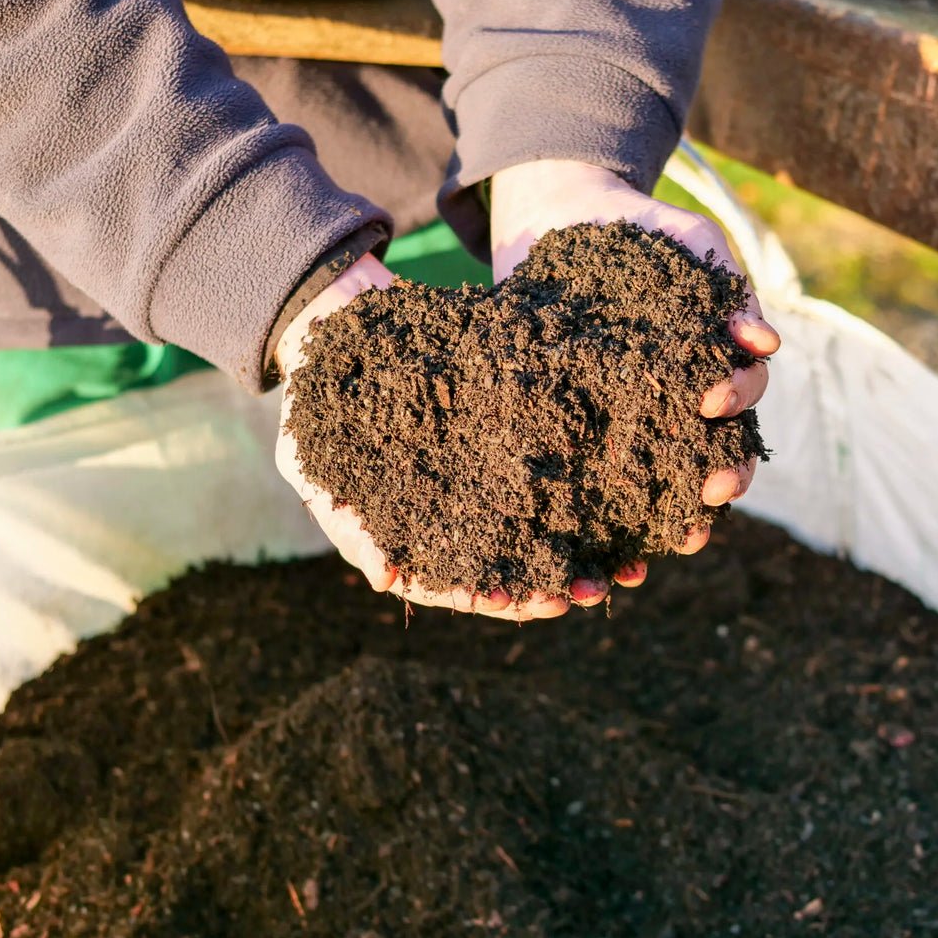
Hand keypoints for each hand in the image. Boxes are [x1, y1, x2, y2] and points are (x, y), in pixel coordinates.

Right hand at [274, 254, 592, 619]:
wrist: (343, 332)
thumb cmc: (316, 400)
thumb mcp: (309, 452)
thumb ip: (344, 517)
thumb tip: (384, 577)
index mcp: (403, 535)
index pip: (445, 583)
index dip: (476, 595)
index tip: (508, 605)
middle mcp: (450, 522)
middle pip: (504, 571)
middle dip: (544, 588)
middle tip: (582, 595)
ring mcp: (485, 489)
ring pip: (539, 537)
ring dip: (580, 557)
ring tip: (622, 571)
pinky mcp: (512, 451)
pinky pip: (560, 484)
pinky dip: (591, 504)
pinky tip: (627, 515)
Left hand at [490, 159, 780, 566]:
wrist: (564, 221)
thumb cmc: (641, 230)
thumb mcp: (690, 243)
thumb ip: (729, 288)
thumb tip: (767, 344)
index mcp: (715, 361)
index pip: (743, 397)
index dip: (736, 405)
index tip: (709, 401)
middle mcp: (684, 401)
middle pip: (718, 452)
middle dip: (723, 478)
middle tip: (710, 494)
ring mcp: (637, 420)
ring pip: (670, 481)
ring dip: (682, 516)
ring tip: (678, 541)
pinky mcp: (587, 432)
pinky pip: (605, 487)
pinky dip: (616, 527)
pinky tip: (614, 559)